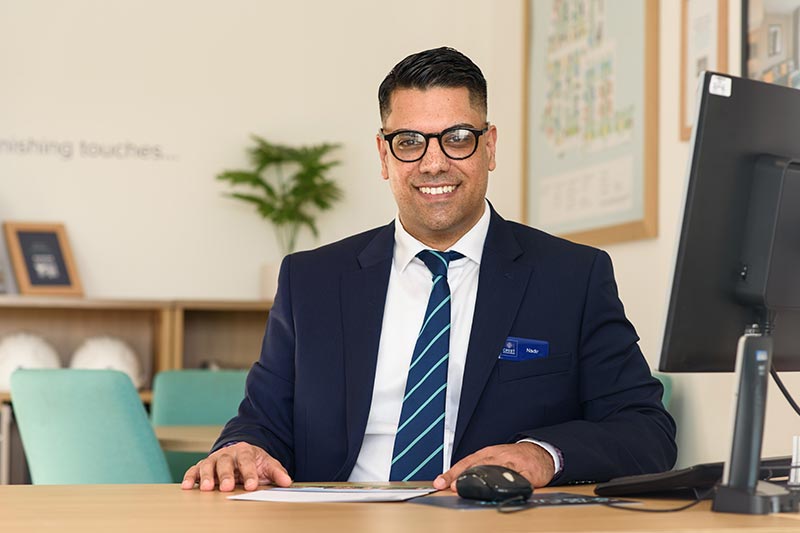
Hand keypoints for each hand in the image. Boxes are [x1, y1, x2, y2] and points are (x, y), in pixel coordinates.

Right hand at [181, 442, 291, 491]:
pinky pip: (194, 470)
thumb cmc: (253, 462)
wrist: (240, 453)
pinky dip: (190, 477)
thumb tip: (287, 481)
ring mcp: (214, 459)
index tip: (251, 486)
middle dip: (225, 475)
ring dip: (206, 476)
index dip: (249, 473)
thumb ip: (276, 472)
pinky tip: (187, 486)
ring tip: (206, 488)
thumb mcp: (267, 465)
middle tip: (227, 487)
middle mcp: (228, 454)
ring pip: (208, 465)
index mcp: (245, 452)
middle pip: (225, 462)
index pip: (247, 461)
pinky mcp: (203, 466)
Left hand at [432, 442, 554, 490]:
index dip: (452, 473)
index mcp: (487, 453)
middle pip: (479, 466)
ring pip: (497, 470)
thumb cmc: (512, 458)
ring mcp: (514, 464)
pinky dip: (511, 485)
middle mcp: (498, 456)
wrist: (539, 453)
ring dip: (485, 481)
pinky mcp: (529, 473)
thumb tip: (454, 483)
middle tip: (455, 487)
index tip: (441, 482)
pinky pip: (519, 480)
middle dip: (466, 477)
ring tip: (474, 490)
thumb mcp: (492, 459)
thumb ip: (476, 469)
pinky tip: (504, 491)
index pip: (465, 463)